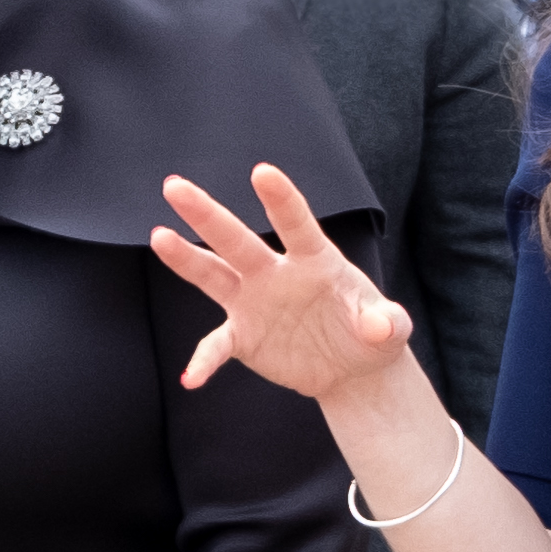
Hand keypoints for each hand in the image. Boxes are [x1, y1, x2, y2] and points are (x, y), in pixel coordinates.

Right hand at [151, 164, 414, 405]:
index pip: (296, 224)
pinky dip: (203, 361)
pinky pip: (216, 346)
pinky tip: (191, 379)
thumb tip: (379, 325)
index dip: (280, 200)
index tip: (262, 172)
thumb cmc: (372, 334)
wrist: (351, 367)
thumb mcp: (391, 330)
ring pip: (213, 275)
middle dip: (206, 213)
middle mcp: (276, 273)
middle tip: (174, 186)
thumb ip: (389, 322)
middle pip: (236, 240)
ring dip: (185, 258)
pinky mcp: (244, 336)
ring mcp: (254, 302)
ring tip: (159, 236)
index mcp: (314, 260)